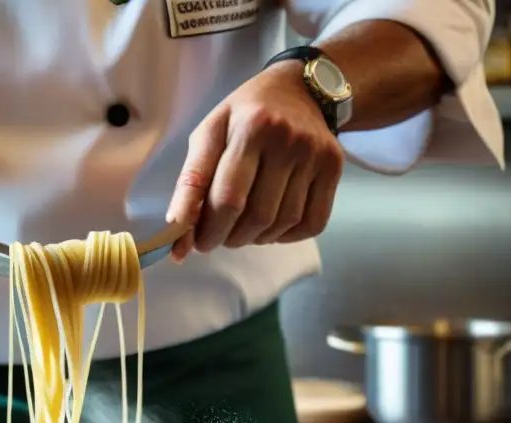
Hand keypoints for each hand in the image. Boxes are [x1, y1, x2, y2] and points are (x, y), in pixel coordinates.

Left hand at [166, 61, 343, 260]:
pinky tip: (270, 226)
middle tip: (216, 236)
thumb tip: (176, 238)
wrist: (298, 89)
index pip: (227, 198)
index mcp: (250, 128)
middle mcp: (287, 139)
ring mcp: (315, 154)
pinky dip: (285, 236)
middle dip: (228, 238)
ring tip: (240, 229)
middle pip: (256, 216)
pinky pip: (311, 222)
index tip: (195, 244)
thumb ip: (191, 184)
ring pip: (282, 223)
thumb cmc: (243, 116)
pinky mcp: (334, 166)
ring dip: (254, 239)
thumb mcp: (208, 135)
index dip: (208, 231)